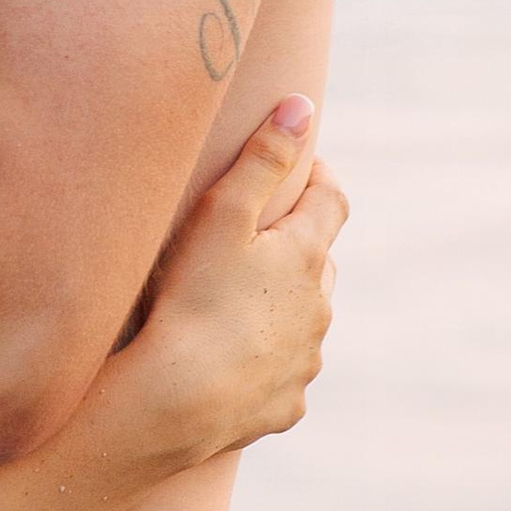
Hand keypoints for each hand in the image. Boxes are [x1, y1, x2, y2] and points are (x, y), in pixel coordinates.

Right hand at [114, 96, 345, 465]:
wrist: (178, 399)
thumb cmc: (192, 297)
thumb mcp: (222, 214)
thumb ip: (263, 157)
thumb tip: (303, 105)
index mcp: (306, 257)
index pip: (331, 201)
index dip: (318, 176)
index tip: (303, 163)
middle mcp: (318, 309)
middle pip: (319, 262)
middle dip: (298, 242)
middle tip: (260, 232)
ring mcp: (305, 361)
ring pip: (304, 319)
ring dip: (282, 303)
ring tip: (237, 298)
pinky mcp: (285, 405)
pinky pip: (282, 372)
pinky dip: (265, 358)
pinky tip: (231, 358)